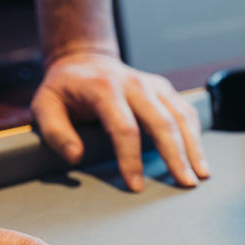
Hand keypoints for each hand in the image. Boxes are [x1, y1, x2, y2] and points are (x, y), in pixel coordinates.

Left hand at [32, 51, 210, 191]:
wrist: (84, 59)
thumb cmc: (65, 89)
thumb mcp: (44, 105)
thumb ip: (55, 131)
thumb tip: (75, 156)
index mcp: (104, 88)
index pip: (124, 127)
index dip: (131, 159)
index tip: (136, 185)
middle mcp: (134, 84)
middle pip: (162, 123)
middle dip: (175, 156)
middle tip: (184, 184)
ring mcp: (153, 85)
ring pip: (180, 117)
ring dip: (193, 147)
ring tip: (200, 175)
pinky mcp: (165, 89)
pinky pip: (186, 112)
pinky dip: (196, 135)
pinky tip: (199, 157)